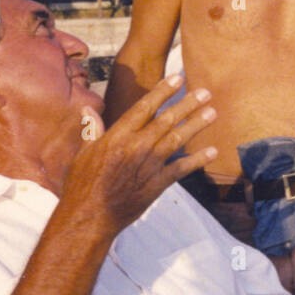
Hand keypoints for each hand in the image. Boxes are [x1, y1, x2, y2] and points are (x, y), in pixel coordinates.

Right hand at [62, 74, 217, 236]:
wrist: (89, 215)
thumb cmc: (82, 184)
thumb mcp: (83, 153)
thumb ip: (92, 131)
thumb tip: (88, 110)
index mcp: (117, 136)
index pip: (144, 107)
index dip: (162, 91)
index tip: (177, 78)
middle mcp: (135, 147)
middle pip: (166, 120)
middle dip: (187, 105)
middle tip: (206, 93)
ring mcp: (148, 165)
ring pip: (177, 140)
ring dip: (196, 125)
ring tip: (212, 113)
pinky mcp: (156, 184)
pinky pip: (181, 169)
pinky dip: (197, 160)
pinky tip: (212, 152)